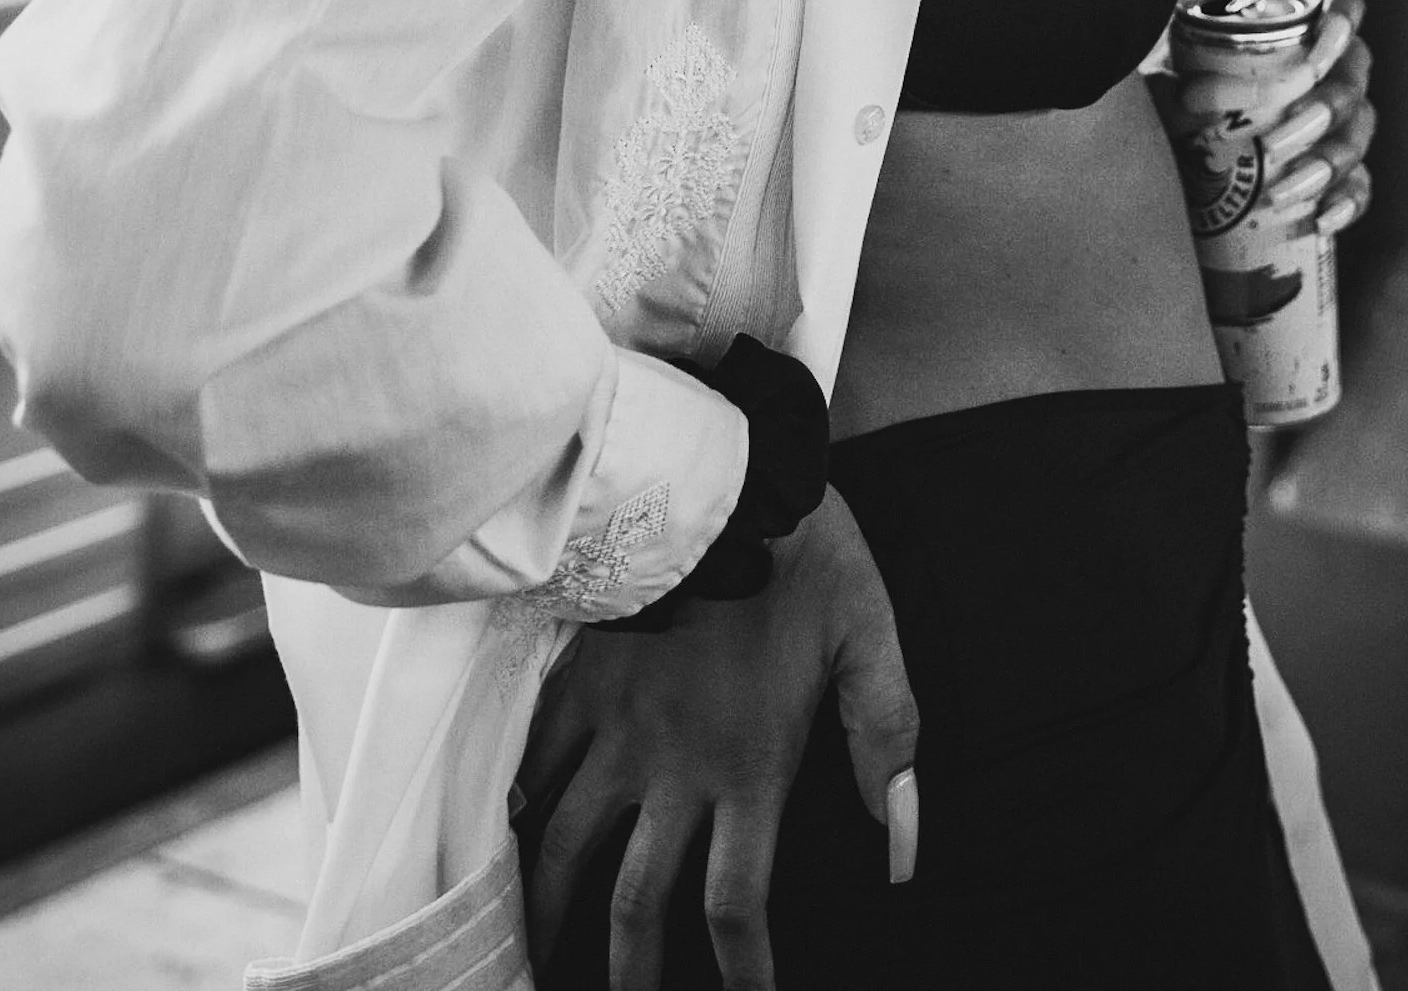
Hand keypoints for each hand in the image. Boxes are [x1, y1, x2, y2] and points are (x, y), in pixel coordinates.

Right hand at [518, 484, 918, 990]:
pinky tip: (502, 846)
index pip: (738, 905)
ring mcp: (614, 726)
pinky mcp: (578, 680)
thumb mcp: (868, 633)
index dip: (741, 973)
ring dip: (552, 913)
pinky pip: (531, 765)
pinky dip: (513, 815)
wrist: (721, 467)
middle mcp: (672, 766)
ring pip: (566, 848)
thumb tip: (905, 851)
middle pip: (638, 904)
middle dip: (629, 975)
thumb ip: (888, 739)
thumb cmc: (806, 548)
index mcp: (749, 766)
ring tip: (540, 957)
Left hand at [1158, 0, 1374, 238]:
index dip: (1343, 20)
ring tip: (1281, 192)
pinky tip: (1320, 220)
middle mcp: (1333, 59)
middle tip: (1275, 141)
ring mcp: (1342, 112)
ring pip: (1355, 134)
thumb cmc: (1185, 56)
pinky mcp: (1340, 162)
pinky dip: (1345, 203)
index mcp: (1300, 10)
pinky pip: (1358, 184)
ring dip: (1324, 164)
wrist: (1186, 107)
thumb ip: (1169, 54)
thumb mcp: (1174, 43)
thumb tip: (1178, 93)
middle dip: (1319, 112)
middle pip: (1349, 80)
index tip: (1319, 50)